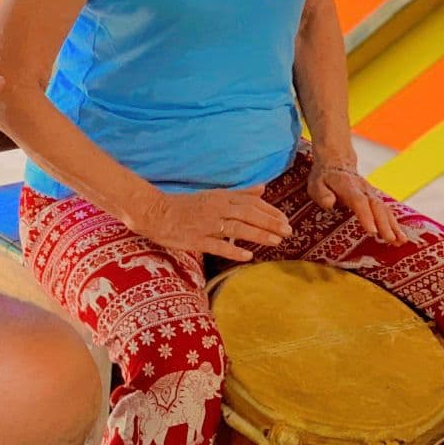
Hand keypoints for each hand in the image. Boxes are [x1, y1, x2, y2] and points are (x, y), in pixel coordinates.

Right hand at [134, 185, 292, 261]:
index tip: (284, 220)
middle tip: (288, 231)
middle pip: (249, 214)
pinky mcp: (196, 239)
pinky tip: (248, 256)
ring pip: (238, 229)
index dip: (270, 211)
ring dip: (259, 235)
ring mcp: (207, 225)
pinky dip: (233, 250)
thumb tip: (262, 188)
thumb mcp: (213, 194)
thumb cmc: (185, 205)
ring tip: (276, 241)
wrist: (155, 212)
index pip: (251, 202)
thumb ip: (239, 193)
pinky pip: (218, 246)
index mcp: (221, 197)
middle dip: (270, 223)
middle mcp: (216, 208)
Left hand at [307, 159, 406, 244]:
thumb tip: (329, 203)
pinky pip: (387, 211)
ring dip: (393, 226)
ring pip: (384, 209)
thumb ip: (321, 194)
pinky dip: (394, 224)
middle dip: (384, 224)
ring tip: (401, 241)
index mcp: (348, 186)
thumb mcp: (316, 184)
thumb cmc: (324, 178)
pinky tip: (400, 237)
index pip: (359, 201)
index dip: (366, 216)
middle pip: (376, 206)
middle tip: (390, 240)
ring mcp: (372, 193)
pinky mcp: (375, 198)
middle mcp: (363, 189)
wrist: (336, 162)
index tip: (372, 231)